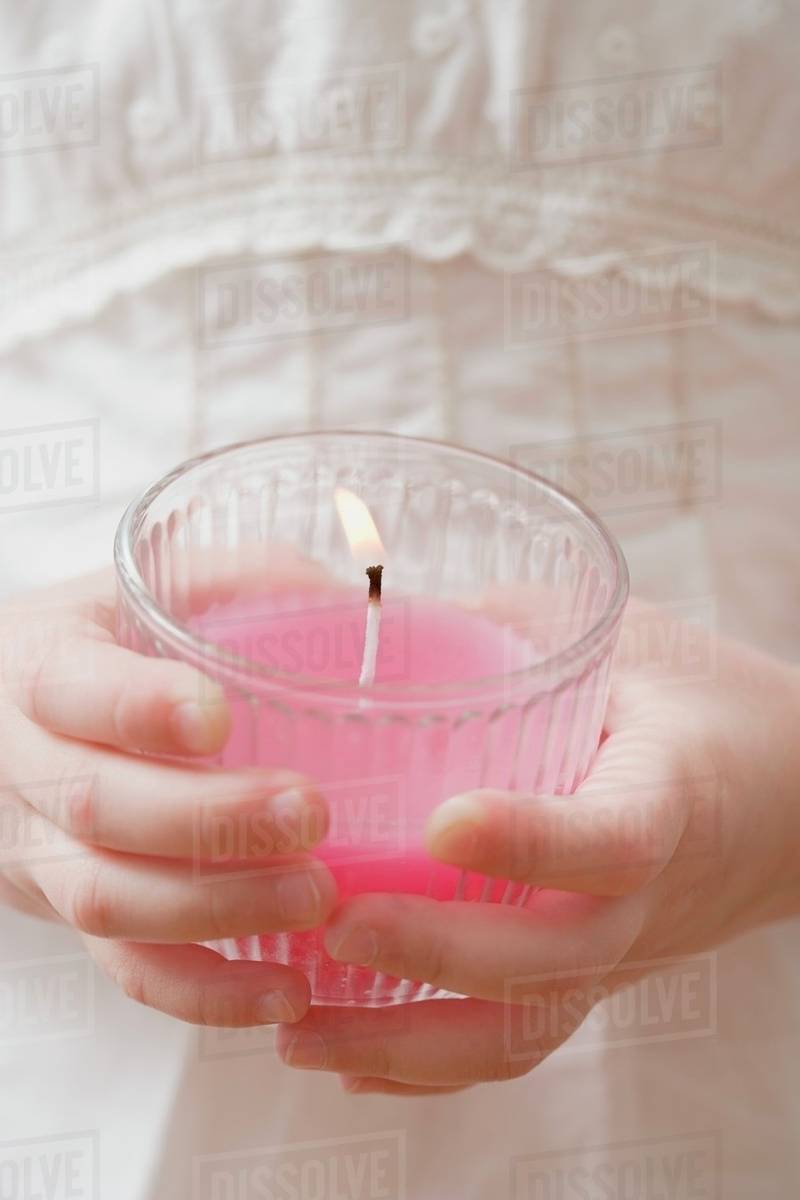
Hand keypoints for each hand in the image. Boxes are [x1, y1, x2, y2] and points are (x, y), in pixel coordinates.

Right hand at [0, 571, 336, 1026]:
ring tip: (318, 898)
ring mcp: (40, 851)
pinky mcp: (72, 915)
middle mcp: (24, 763)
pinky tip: (286, 992)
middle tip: (311, 815)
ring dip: (217, 909)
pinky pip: (127, 971)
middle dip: (206, 820)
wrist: (12, 719)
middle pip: (94, 805)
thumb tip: (367, 602)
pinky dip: (207, 993)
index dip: (138, 708)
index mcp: (40, 662)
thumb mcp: (158, 588)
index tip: (218, 716)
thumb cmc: (113, 641)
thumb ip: (248, 583)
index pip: (70, 688)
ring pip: (107, 899)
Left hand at [275, 600, 799, 1093]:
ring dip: (407, 1042)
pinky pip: (519, 1045)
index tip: (440, 825)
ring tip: (298, 1032)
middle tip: (334, 924)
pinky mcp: (595, 980)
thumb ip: (514, 628)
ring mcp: (623, 953)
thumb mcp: (623, 638)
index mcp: (672, 792)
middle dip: (436, 953)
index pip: (617, 836)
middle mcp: (650, 895)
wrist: (791, 792)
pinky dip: (429, 1066)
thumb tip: (376, 609)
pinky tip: (345, 1060)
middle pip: (554, 955)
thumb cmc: (698, 697)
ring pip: (527, 1027)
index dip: (534, 839)